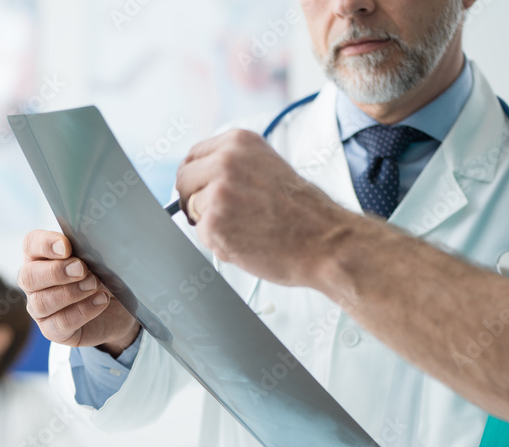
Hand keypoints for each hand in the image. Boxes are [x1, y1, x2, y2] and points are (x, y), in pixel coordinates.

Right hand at [18, 230, 139, 356]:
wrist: (117, 308)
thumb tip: (91, 251)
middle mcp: (33, 283)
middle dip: (56, 272)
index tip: (67, 246)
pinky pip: (61, 323)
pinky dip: (83, 311)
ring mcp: (39, 309)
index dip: (45, 244)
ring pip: (42, 303)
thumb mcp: (99, 259)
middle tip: (81, 269)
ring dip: (70, 293)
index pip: (31, 245)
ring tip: (95, 285)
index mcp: (40, 257)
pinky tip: (100, 300)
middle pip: (28, 277)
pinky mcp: (53, 330)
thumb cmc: (102, 277)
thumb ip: (89, 252)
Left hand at [174, 129, 373, 289]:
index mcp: (239, 142)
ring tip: (246, 227)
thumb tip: (202, 180)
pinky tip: (247, 241)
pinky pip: (201, 235)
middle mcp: (225, 160)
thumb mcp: (268, 168)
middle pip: (183, 181)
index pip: (194, 156)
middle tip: (219, 216)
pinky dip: (219, 244)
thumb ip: (234, 167)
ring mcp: (217, 191)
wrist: (325, 240)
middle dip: (194, 201)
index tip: (203, 192)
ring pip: (192, 209)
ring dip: (211, 224)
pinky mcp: (213, 222)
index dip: (196, 179)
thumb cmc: (303, 212)